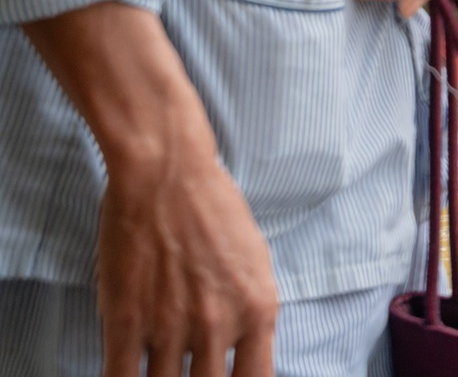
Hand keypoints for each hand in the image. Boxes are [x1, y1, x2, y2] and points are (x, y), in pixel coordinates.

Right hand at [99, 132, 278, 376]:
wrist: (166, 174)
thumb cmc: (212, 209)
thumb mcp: (254, 262)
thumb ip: (248, 312)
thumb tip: (238, 352)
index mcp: (259, 309)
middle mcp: (219, 325)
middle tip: (185, 370)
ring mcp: (171, 327)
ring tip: (157, 367)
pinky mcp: (126, 322)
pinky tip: (124, 373)